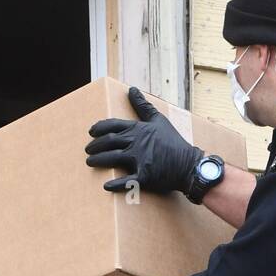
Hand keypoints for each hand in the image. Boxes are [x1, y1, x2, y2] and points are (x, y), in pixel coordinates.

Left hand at [85, 86, 201, 194]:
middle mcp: (137, 142)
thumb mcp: (158, 120)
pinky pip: (126, 181)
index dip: (99, 128)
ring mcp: (140, 159)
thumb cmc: (173, 142)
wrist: (188, 164)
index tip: (91, 132)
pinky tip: (106, 186)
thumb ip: (143, 106)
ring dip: (98, 160)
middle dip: (95, 146)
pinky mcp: (144, 176)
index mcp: (139, 129)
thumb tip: (132, 89)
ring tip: (90, 163)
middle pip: (109, 141)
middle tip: (87, 150)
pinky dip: (115, 184)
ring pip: (112, 158)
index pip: (113, 125)